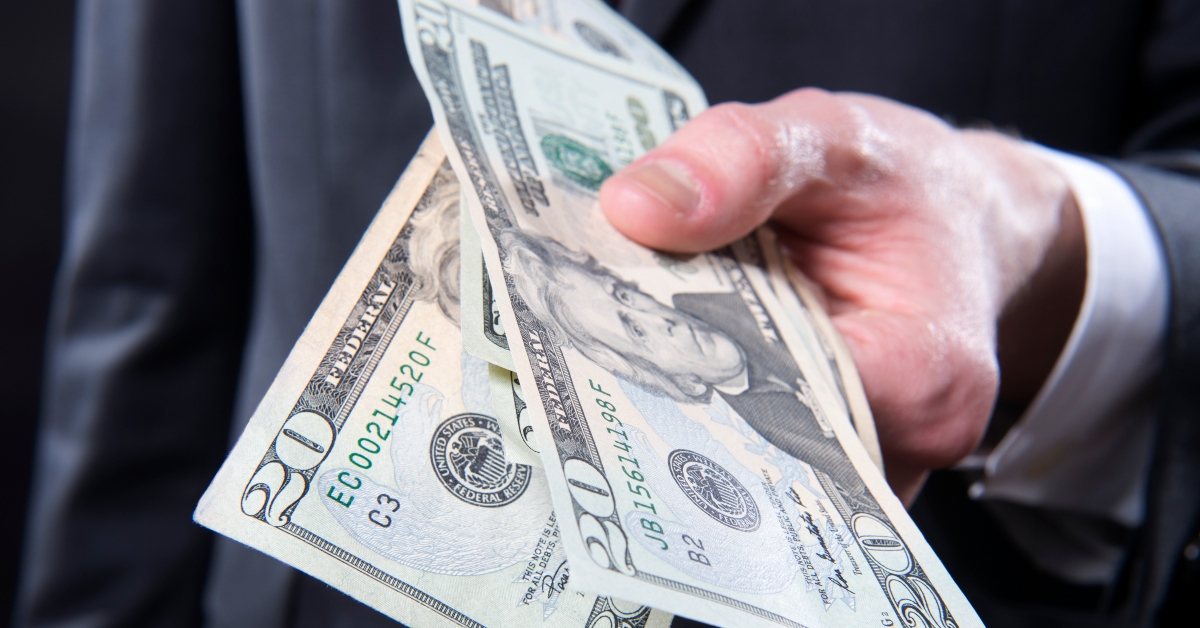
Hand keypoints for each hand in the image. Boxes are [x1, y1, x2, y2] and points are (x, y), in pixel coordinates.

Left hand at [600, 89, 1085, 504]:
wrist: (959, 218)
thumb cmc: (905, 182)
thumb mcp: (833, 136)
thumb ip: (745, 158)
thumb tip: (634, 207)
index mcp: (926, 376)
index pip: (782, 405)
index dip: (690, 360)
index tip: (613, 322)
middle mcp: (906, 445)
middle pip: (756, 445)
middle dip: (675, 390)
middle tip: (592, 328)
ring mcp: (868, 463)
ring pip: (749, 455)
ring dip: (686, 397)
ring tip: (629, 334)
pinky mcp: (830, 459)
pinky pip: (757, 447)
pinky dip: (709, 399)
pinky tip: (670, 349)